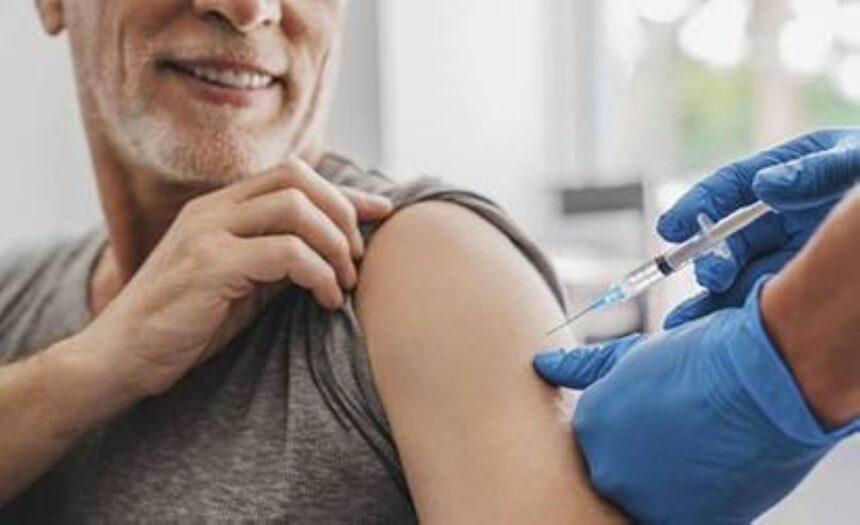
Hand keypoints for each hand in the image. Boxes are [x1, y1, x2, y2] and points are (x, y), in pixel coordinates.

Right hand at [83, 158, 392, 398]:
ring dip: (335, 245)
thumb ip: (279, 257)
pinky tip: (327, 301)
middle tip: (357, 260)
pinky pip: (287, 252)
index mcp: (220, 207)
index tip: (382, 212)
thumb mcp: (242, 282)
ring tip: (344, 284)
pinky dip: (320, 274)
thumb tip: (335, 248)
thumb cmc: (186, 324)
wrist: (121, 356)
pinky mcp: (210, 264)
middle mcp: (213, 209)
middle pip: (298, 178)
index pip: (294, 176)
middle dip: (342, 213)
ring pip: (296, 208)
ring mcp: (209, 232)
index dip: (345, 192)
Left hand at [533, 283, 858, 523]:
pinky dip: (696, 498)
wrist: (766, 381)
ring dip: (671, 479)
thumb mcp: (633, 357)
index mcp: (590, 425)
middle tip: (683, 433)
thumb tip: (542, 364)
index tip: (662, 419)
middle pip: (621, 469)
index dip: (636, 427)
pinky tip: (714, 470)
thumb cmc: (702, 361)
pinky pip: (680, 513)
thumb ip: (582, 368)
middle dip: (648, 455)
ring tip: (701, 448)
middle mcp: (605, 467)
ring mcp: (642, 500)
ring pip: (650, 495)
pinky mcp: (681, 522)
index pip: (602, 438)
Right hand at [658, 128, 858, 327]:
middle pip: (730, 238)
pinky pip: (755, 301)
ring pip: (737, 273)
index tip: (672, 227)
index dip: (699, 205)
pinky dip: (725, 317)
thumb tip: (765, 186)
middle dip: (710, 258)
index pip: (732, 188)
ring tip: (693, 320)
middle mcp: (781, 217)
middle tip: (711, 277)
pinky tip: (703, 335)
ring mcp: (789, 252)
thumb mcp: (855, 164)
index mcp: (789, 178)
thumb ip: (814, 172)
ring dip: (711, 295)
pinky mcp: (799, 286)